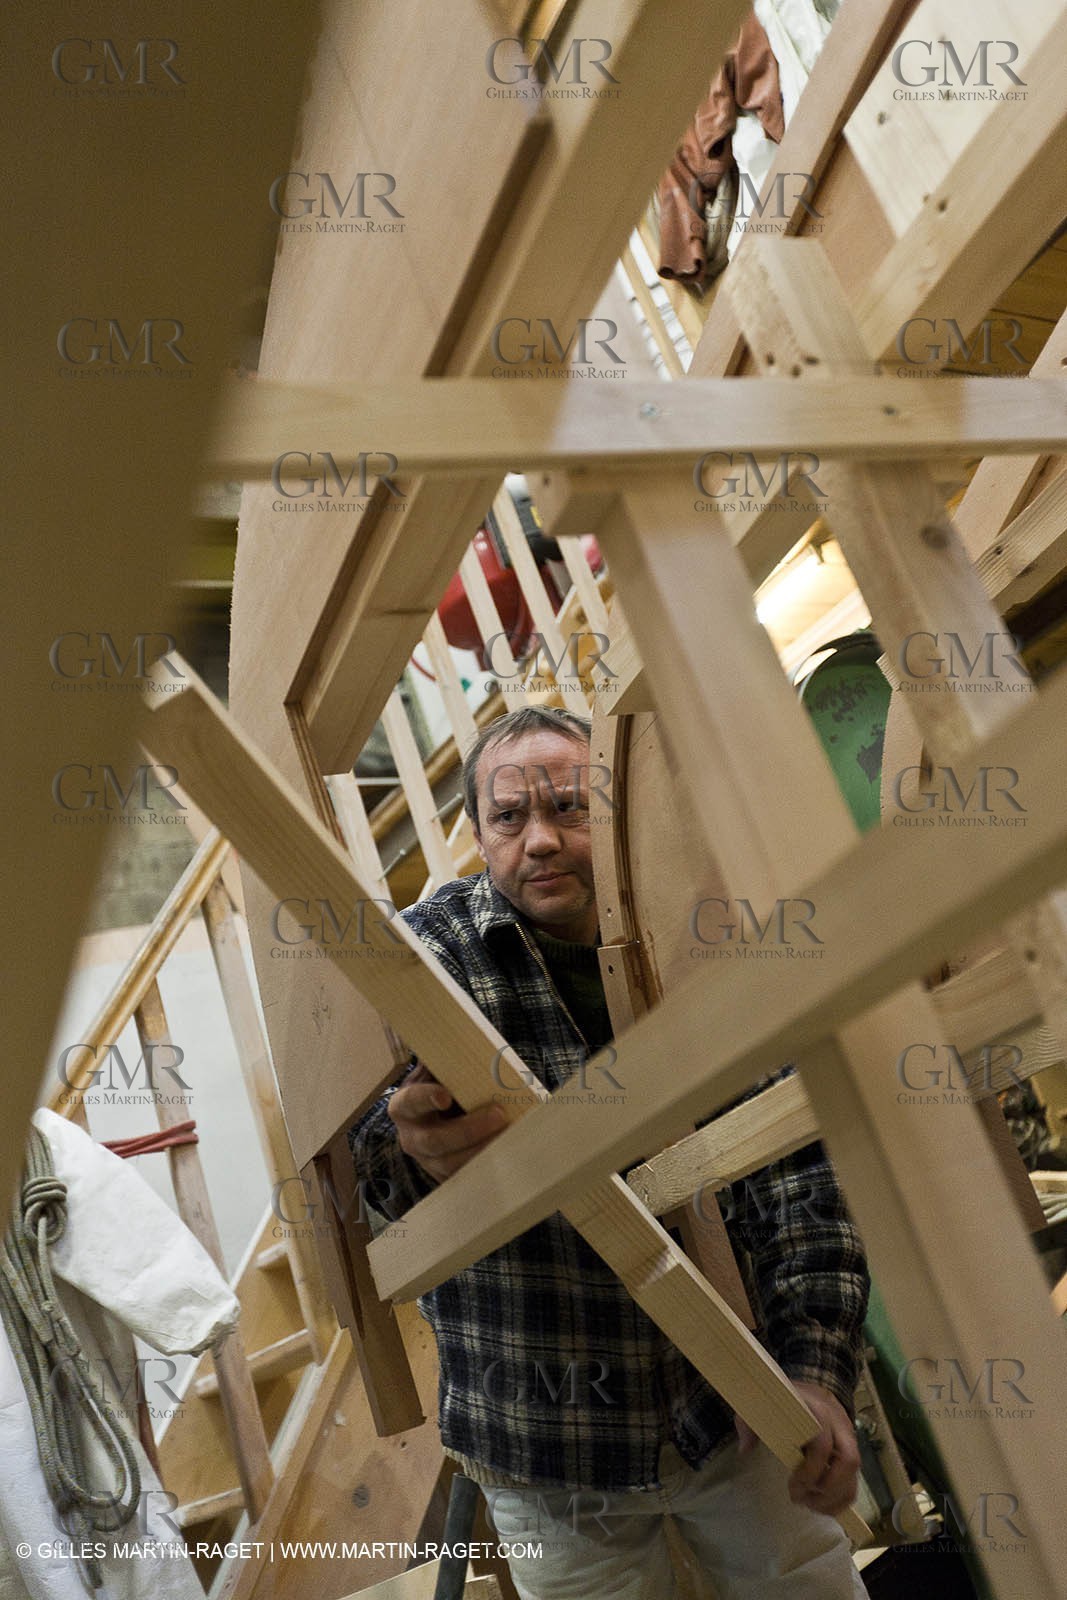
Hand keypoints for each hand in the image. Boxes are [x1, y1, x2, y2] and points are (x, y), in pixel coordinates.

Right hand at [389, 1064, 507, 1183]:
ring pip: (452, 1164)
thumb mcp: (437, 1072)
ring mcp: (427, 1161)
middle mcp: (411, 1137)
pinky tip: (509, 1151)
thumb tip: (463, 1034)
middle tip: (499, 1114)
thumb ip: (445, 1060)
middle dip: (468, 1130)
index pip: (411, 1102)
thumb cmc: (443, 1086)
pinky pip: (465, 1176)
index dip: (426, 1098)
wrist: (441, 1115)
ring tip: (509, 1134)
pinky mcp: (444, 1177)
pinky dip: (487, 1165)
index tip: (446, 1095)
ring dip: (482, 1150)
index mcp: (404, 1106)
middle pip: (435, 1141)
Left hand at [734, 1380, 859, 1513]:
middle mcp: (838, 1424)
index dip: (811, 1469)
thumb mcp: (764, 1404)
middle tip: (802, 1498)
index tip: (793, 1484)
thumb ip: (751, 1422)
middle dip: (826, 1488)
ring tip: (808, 1505)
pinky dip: (840, 1500)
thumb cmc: (785, 1400)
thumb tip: (744, 1449)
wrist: (812, 1389)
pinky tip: (820, 1506)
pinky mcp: (851, 1453)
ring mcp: (849, 1439)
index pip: (823, 1443)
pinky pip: (854, 1482)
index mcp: (816, 1410)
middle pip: (849, 1460)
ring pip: (854, 1475)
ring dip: (833, 1498)